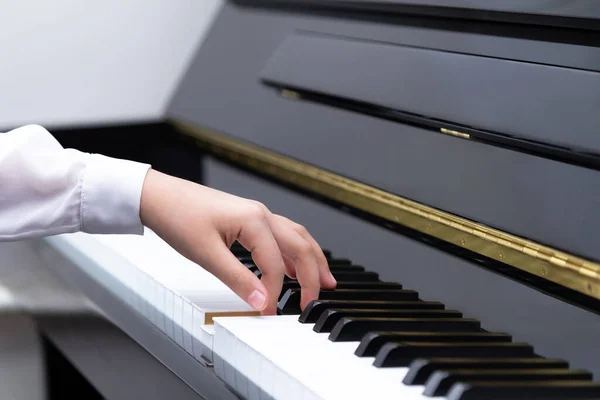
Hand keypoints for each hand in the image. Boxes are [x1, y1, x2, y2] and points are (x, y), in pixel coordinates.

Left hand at [139, 169, 335, 313]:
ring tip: (325, 280)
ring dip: (311, 260)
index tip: (269, 312)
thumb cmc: (179, 217)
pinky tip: (293, 266)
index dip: (275, 292)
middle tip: (316, 300)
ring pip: (296, 237)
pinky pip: (281, 235)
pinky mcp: (248, 218)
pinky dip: (293, 253)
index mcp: (254, 220)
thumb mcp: (207, 254)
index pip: (275, 264)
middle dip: (313, 275)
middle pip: (300, 246)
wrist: (159, 196)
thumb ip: (238, 279)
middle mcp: (261, 214)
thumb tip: (261, 300)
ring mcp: (256, 214)